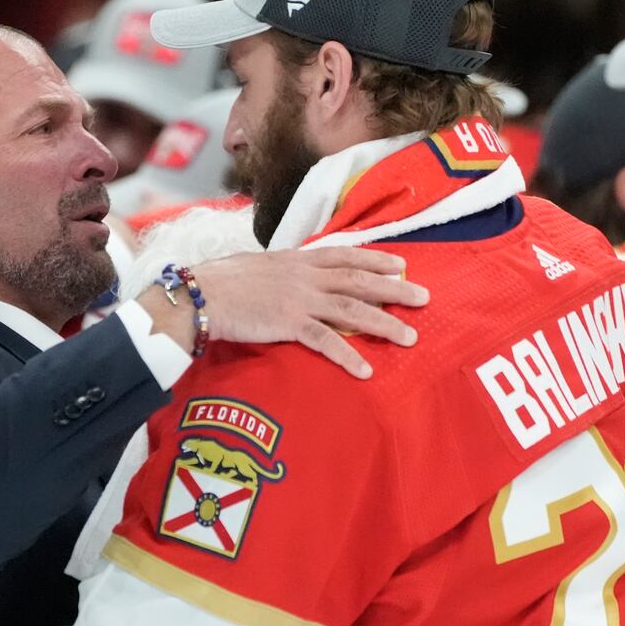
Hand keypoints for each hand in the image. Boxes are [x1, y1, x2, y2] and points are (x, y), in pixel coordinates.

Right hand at [136, 247, 427, 378]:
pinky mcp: (288, 323)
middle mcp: (304, 276)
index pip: (345, 254)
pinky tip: (366, 370)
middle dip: (395, 289)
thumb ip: (280, 271)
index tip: (401, 262)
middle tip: (425, 298)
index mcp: (297, 259)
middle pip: (359, 280)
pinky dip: (348, 355)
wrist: (200, 294)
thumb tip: (287, 274)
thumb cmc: (220, 281)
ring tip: (410, 336)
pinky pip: (325, 341)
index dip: (376, 258)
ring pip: (352, 309)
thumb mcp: (257, 266)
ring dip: (384, 323)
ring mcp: (298, 299)